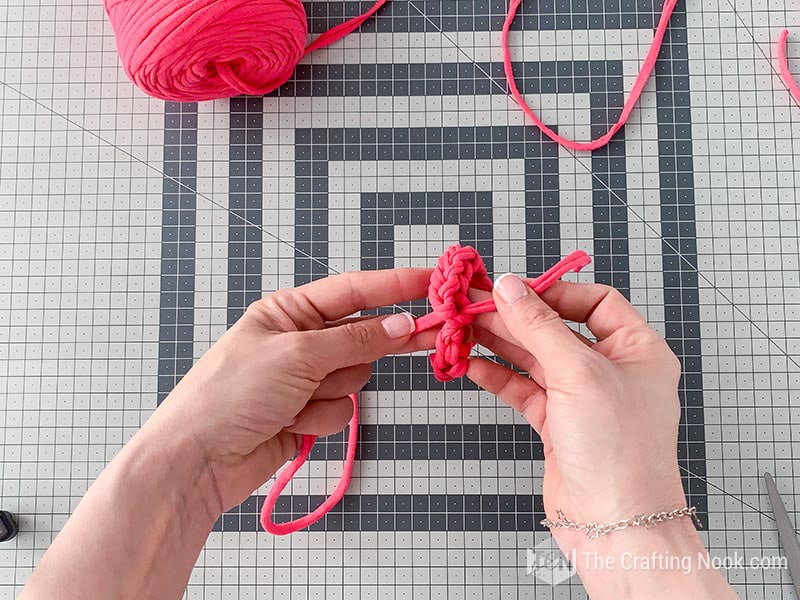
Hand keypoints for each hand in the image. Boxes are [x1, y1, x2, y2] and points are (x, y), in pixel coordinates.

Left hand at [148, 268, 434, 516]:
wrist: (197, 460)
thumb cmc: (231, 393)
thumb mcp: (297, 354)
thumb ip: (355, 339)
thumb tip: (401, 324)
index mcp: (289, 311)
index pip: (353, 291)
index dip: (395, 285)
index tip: (432, 282)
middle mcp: (299, 341)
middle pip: (362, 335)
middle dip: (383, 342)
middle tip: (436, 332)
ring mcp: (303, 380)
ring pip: (354, 377)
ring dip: (332, 391)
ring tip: (296, 400)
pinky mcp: (305, 413)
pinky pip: (340, 409)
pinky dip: (320, 419)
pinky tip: (289, 423)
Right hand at [467, 275, 687, 550]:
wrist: (614, 526)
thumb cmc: (619, 451)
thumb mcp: (578, 372)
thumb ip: (539, 326)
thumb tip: (509, 287)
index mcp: (636, 350)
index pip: (595, 302)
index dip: (553, 292)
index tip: (513, 289)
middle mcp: (612, 371)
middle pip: (557, 329)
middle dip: (515, 317)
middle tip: (473, 305)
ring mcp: (583, 399)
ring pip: (536, 358)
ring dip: (500, 343)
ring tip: (463, 329)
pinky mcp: (559, 425)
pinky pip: (524, 389)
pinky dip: (498, 376)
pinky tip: (472, 364)